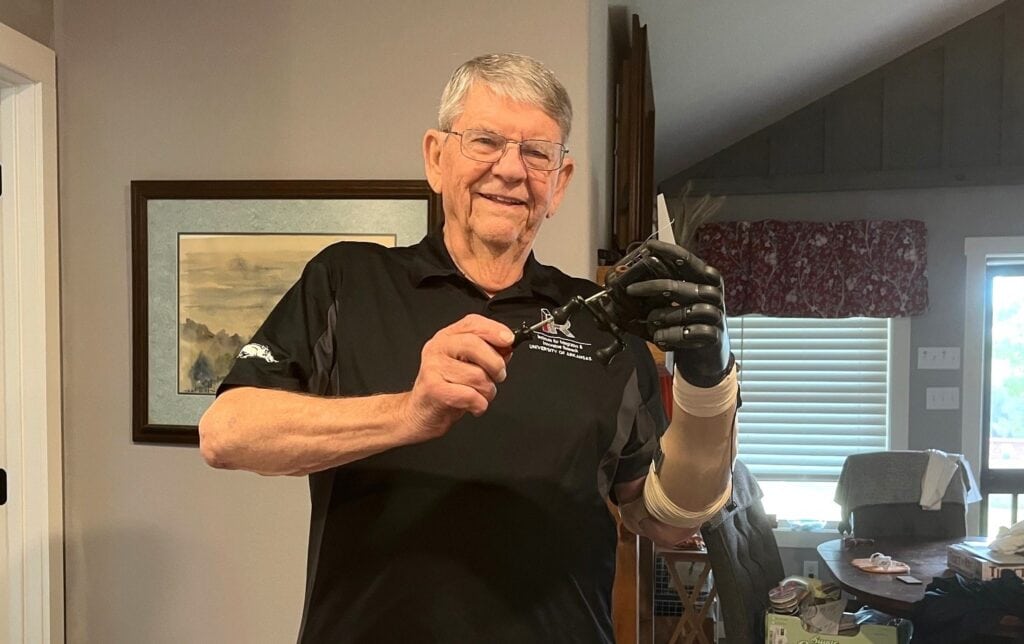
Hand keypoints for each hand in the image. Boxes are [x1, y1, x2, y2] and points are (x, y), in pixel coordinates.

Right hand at [398, 314, 513, 440]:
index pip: (473, 323)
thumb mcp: (468, 365)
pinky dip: (479, 404)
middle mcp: (438, 348)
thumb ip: (488, 352)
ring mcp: (433, 367)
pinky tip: (473, 406)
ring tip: (480, 395)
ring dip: (488, 391)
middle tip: (499, 376)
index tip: (510, 340)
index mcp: (448, 337)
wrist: (420, 411)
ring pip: (476, 375)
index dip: (494, 330)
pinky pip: (469, 395)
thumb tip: (507, 348)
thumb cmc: (446, 387)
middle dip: (495, 364)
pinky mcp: (434, 389)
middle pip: (474, 344)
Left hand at [622, 240, 732, 387]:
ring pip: (692, 310)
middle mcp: (714, 295)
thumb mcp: (679, 302)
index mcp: (705, 281)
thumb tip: (634, 275)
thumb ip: (665, 288)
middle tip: (630, 290)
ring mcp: (717, 316)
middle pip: (685, 286)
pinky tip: (660, 338)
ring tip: (650, 321)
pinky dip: (674, 335)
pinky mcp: (715, 337)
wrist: (707, 356)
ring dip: (665, 315)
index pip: (689, 261)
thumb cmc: (688, 323)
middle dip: (654, 287)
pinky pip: (694, 332)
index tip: (649, 247)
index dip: (670, 253)